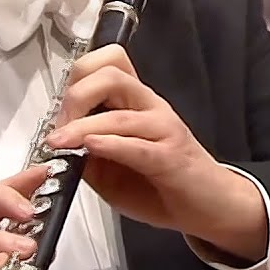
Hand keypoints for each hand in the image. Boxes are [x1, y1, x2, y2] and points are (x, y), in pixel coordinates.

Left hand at [46, 45, 267, 261]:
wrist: (210, 207)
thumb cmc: (163, 185)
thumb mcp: (112, 171)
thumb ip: (87, 154)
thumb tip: (59, 146)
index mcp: (135, 102)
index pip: (109, 62)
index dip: (78, 78)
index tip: (60, 111)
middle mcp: (150, 106)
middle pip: (111, 73)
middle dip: (75, 96)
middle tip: (59, 127)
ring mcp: (163, 128)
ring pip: (119, 111)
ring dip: (82, 126)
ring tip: (60, 142)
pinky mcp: (171, 156)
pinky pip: (137, 144)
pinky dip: (110, 143)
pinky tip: (91, 147)